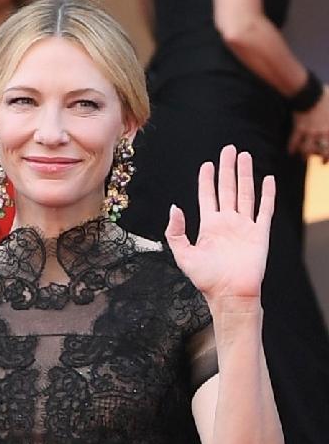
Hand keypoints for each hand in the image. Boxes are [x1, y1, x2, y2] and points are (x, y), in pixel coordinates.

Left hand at [165, 144, 272, 311]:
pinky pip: (265, 209)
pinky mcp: (260, 233)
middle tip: (228, 149)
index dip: (207, 180)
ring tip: (244, 156)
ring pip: (246, 194)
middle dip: (227, 169)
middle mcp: (227, 222)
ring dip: (246, 175)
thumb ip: (175, 231)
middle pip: (228, 189)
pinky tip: (268, 179)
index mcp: (209, 226)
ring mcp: (244, 226)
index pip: (208, 196)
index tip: (207, 164)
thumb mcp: (182, 255)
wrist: (229, 293)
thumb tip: (175, 207)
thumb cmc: (205, 279)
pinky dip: (267, 194)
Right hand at [289, 97, 328, 157]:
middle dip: (323, 157)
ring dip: (306, 155)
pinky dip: (291, 148)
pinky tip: (291, 152)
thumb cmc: (325, 97)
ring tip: (305, 157)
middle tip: (323, 161)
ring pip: (307, 149)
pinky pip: (294, 141)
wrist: (309, 93)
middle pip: (323, 150)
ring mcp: (309, 132)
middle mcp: (322, 132)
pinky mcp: (298, 129)